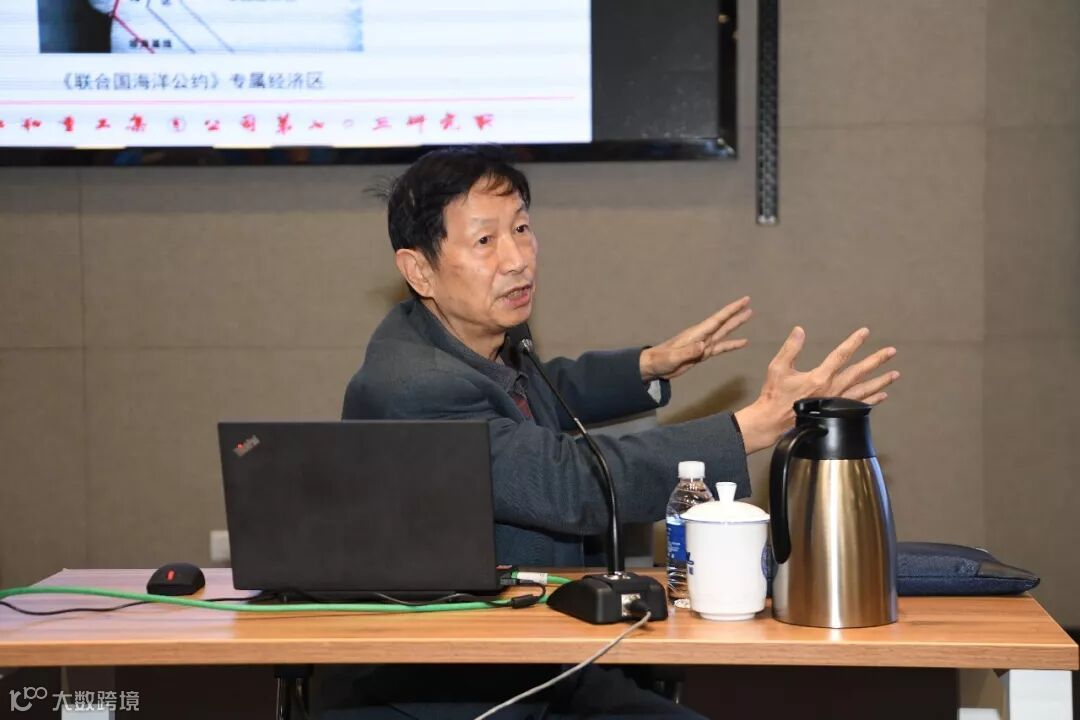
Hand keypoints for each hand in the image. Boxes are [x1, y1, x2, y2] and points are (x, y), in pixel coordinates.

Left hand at [639, 296, 752, 381]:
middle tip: (750, 304)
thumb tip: (704, 346)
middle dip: (736, 313)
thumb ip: (688, 352)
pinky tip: (743, 342)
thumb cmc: (661, 360)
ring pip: (724, 333)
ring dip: (736, 325)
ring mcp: (703, 344)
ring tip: (749, 316)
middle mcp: (702, 336)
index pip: (718, 319)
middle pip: (723, 323)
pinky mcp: (703, 354)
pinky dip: (732, 344)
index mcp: (696, 334)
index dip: (731, 310)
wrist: (654, 366)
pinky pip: (721, 347)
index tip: (744, 301)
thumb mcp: (674, 357)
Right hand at [734, 326, 899, 452]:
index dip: (853, 342)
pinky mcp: (836, 414)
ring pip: (864, 390)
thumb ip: (790, 348)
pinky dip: (872, 400)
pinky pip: (859, 407)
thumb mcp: (778, 368)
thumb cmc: (774, 395)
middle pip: (859, 372)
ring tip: (895, 374)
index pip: (840, 355)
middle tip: (891, 351)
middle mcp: (832, 390)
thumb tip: (800, 330)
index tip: (865, 332)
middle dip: (876, 360)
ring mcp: (836, 403)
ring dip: (880, 381)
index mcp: (819, 377)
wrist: (773, 422)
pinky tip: (882, 395)